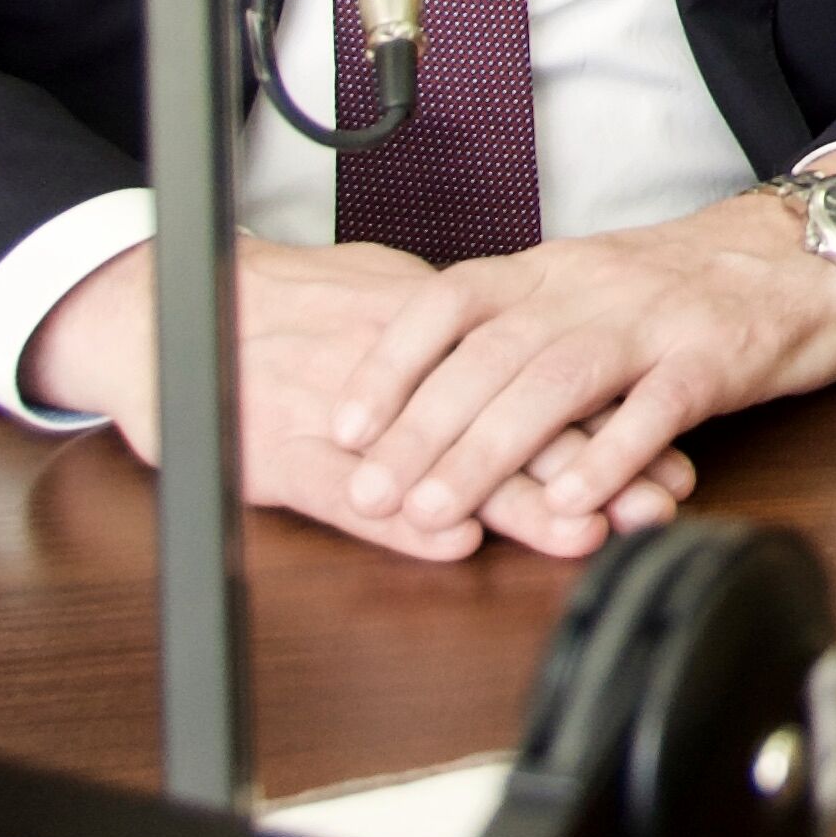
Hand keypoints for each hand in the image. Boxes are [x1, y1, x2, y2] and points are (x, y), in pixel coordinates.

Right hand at [22, 240, 695, 562]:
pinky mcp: (284, 460)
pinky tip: (451, 541)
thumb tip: (534, 347)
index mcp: (432, 331)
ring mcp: (342, 420)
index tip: (668, 454)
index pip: (538, 379)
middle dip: (587, 469)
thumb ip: (453, 331)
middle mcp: (402, 374)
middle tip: (654, 501)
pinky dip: (399, 522)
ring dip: (516, 504)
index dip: (605, 421)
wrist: (167, 306)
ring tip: (581, 533)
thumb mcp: (380, 295)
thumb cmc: (279, 303)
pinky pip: (347, 496)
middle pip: (509, 424)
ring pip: (443, 466)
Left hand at [315, 148, 835, 547]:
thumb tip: (418, 398)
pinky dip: (606, 457)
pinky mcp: (713, 357)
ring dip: (490, 451)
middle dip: (421, 430)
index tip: (343, 425)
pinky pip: (653, 409)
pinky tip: (569, 505)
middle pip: (489, 356)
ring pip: (555, 382)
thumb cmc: (681, 286)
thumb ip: (512, 331)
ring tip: (442, 511)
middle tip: (372, 495)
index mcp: (549, 271)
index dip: (391, 363)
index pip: (449, 304)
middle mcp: (589, 288)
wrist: (800, 255)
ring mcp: (651, 321)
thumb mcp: (583, 288)